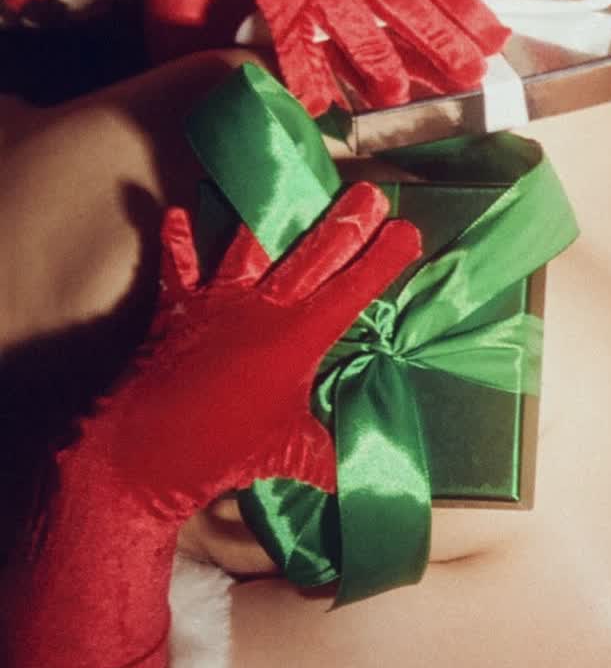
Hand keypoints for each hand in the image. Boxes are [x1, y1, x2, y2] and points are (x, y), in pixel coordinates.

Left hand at [92, 183, 421, 520]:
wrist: (144, 452)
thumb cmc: (223, 452)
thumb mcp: (287, 456)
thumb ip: (325, 459)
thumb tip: (354, 481)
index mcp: (299, 339)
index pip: (353, 291)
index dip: (384, 260)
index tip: (409, 230)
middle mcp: (262, 309)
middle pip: (312, 255)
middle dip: (346, 223)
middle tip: (370, 194)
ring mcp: (217, 302)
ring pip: (249, 245)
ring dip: (269, 217)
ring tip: (284, 185)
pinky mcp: (176, 308)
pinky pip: (178, 267)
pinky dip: (178, 242)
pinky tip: (176, 214)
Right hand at [145, 0, 508, 112]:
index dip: (471, 15)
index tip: (497, 42)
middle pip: (414, 16)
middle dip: (444, 50)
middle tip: (470, 80)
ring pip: (362, 38)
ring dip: (382, 71)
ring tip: (398, 98)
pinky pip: (297, 46)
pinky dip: (307, 78)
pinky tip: (321, 108)